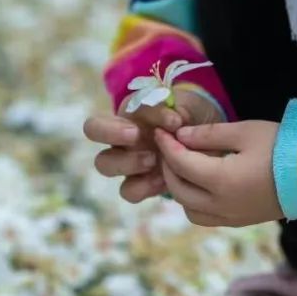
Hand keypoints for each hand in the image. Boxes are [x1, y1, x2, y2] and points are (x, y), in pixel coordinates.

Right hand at [83, 87, 223, 203]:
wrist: (203, 141)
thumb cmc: (188, 116)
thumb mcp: (185, 105)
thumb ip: (176, 109)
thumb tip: (173, 120)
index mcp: (124, 116)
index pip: (102, 120)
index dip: (121, 124)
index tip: (168, 122)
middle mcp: (119, 139)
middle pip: (93, 133)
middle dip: (112, 134)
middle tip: (136, 135)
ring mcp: (127, 163)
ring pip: (105, 165)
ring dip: (128, 162)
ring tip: (154, 160)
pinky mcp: (141, 184)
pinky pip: (129, 191)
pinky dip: (145, 186)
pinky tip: (164, 179)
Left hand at [152, 121, 282, 226]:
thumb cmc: (284, 147)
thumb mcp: (245, 132)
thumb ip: (209, 135)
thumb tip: (180, 136)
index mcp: (220, 182)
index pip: (180, 165)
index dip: (167, 147)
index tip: (161, 132)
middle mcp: (221, 206)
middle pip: (179, 191)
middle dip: (168, 168)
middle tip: (169, 148)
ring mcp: (232, 218)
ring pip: (190, 210)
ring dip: (180, 189)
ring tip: (185, 166)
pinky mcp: (242, 222)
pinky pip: (207, 217)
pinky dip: (196, 201)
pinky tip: (203, 181)